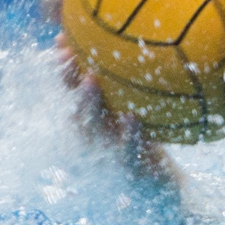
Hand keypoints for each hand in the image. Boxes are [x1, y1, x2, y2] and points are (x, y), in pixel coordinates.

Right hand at [55, 30, 153, 159]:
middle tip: (70, 53)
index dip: (64, 65)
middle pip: (73, 104)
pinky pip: (127, 150)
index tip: (61, 39)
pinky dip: (128, 134)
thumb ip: (132, 84)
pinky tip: (131, 117)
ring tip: (91, 80)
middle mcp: (95, 135)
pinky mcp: (130, 168)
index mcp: (95, 119)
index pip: (72, 90)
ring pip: (90, 128)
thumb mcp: (139, 111)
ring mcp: (108, 152)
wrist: (163, 186)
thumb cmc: (150, 142)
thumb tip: (136, 38)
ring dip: (88, 104)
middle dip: (68, 81)